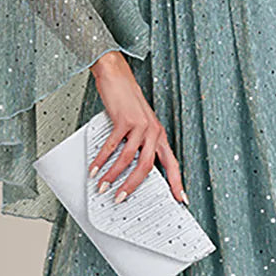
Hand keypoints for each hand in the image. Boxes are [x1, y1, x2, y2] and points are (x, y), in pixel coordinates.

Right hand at [87, 52, 186, 204]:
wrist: (118, 77)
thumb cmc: (129, 102)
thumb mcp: (142, 125)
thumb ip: (141, 144)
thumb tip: (133, 168)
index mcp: (160, 136)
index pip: (172, 164)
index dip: (177, 182)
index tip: (181, 199)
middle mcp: (154, 132)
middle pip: (147, 167)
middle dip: (133, 186)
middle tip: (121, 198)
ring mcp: (140, 126)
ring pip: (128, 159)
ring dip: (113, 176)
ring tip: (103, 186)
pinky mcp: (125, 120)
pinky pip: (112, 146)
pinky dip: (101, 160)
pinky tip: (95, 168)